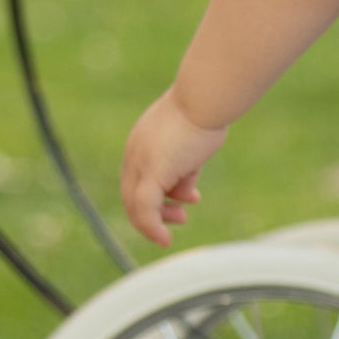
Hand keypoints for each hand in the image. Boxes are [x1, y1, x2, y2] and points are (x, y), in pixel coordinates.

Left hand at [121, 86, 228, 246]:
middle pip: (133, 195)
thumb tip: (186, 191)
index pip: (137, 178)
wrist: (204, 98)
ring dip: (158, 219)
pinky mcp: (151, 174)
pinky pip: (145, 210)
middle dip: (156, 212)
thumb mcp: (192, 144)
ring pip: (137, 205)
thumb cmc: (205, 112)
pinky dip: (151, 228)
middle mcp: (135, 153)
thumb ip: (185, 167)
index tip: (181, 201)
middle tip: (181, 218)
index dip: (155, 196)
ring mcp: (141, 164)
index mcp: (141, 142)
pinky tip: (164, 239)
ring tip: (182, 217)